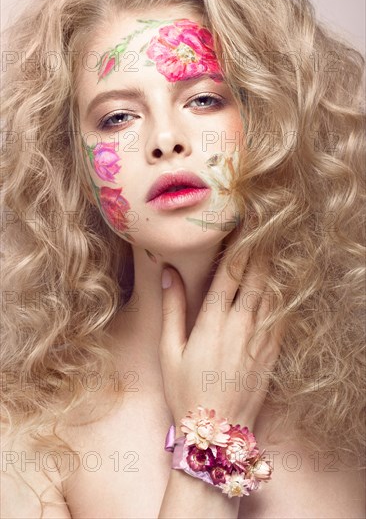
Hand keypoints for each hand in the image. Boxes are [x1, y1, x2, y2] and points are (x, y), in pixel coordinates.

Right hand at [158, 229, 282, 433]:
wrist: (216, 432)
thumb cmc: (185, 390)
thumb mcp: (168, 350)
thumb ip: (172, 308)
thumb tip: (168, 273)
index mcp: (212, 321)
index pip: (229, 272)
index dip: (237, 245)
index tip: (241, 225)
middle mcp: (240, 325)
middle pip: (256, 276)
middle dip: (259, 249)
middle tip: (262, 227)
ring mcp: (260, 339)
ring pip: (272, 292)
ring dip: (272, 268)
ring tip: (272, 248)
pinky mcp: (272, 352)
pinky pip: (282, 316)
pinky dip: (281, 295)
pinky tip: (279, 284)